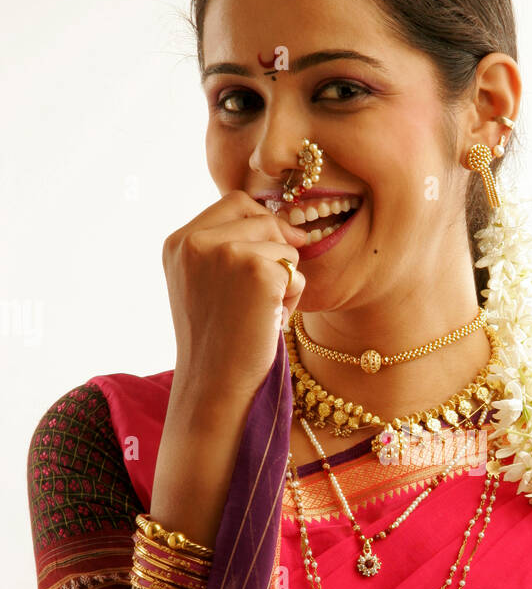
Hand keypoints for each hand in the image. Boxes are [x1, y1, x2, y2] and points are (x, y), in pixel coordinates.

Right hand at [162, 189, 308, 414]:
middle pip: (262, 217)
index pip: (234, 203)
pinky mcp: (257, 270)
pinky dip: (293, 298)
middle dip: (277, 249)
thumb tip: (290, 226)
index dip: (262, 222)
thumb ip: (227, 248)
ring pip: (284, 244)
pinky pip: (296, 271)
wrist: (214, 385)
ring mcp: (225, 252)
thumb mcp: (205, 284)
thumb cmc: (217, 343)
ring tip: (261, 313)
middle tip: (269, 292)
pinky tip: (270, 321)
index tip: (275, 250)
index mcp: (178, 242)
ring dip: (285, 278)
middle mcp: (196, 241)